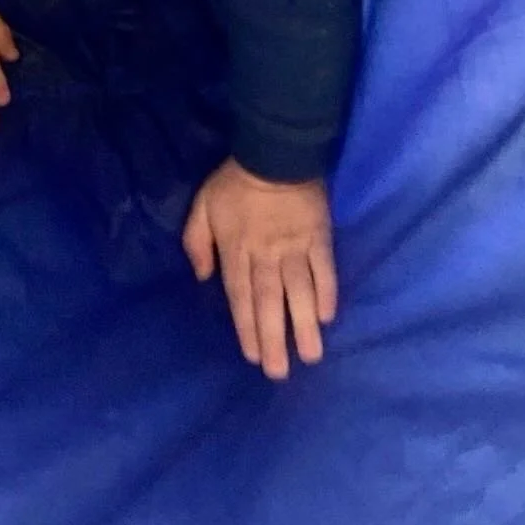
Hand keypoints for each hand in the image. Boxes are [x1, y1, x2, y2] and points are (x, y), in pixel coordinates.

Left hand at [183, 160, 336, 379]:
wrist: (276, 151)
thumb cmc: (236, 181)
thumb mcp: (203, 205)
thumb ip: (197, 242)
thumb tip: (202, 277)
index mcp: (236, 249)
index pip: (240, 296)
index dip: (246, 327)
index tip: (251, 356)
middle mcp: (266, 254)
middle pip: (270, 302)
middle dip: (274, 339)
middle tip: (279, 372)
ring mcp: (295, 247)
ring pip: (299, 292)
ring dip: (304, 325)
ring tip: (311, 356)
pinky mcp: (320, 237)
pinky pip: (324, 269)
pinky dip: (327, 292)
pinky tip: (328, 316)